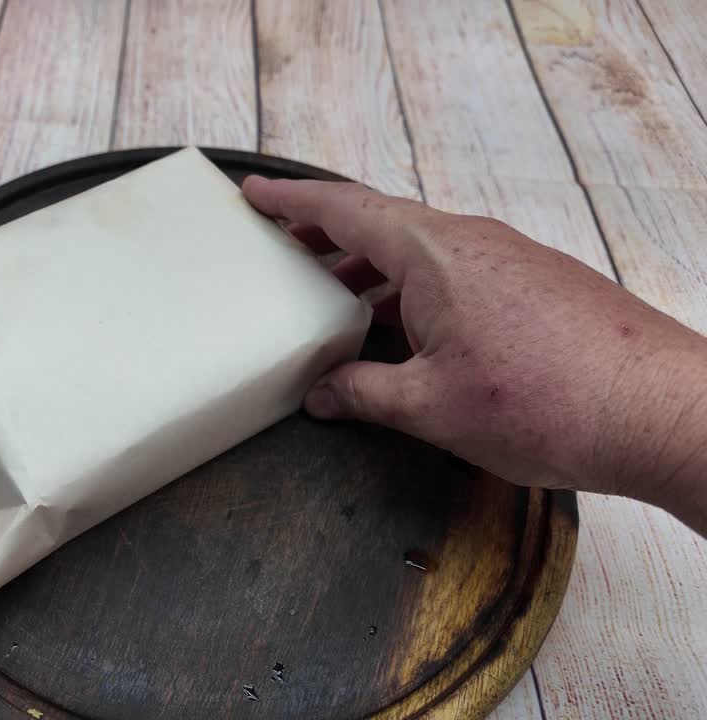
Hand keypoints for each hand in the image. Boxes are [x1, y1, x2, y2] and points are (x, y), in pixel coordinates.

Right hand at [243, 178, 706, 528]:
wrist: (658, 411)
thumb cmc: (547, 401)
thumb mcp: (430, 406)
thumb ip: (364, 393)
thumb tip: (322, 395)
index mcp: (433, 253)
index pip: (345, 209)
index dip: (292, 201)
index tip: (253, 192)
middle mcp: (470, 242)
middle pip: (380, 225)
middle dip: (324, 237)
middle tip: (281, 250)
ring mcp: (508, 260)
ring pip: (418, 252)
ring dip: (369, 271)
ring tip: (332, 302)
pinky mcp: (534, 286)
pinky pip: (454, 273)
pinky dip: (412, 290)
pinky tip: (402, 334)